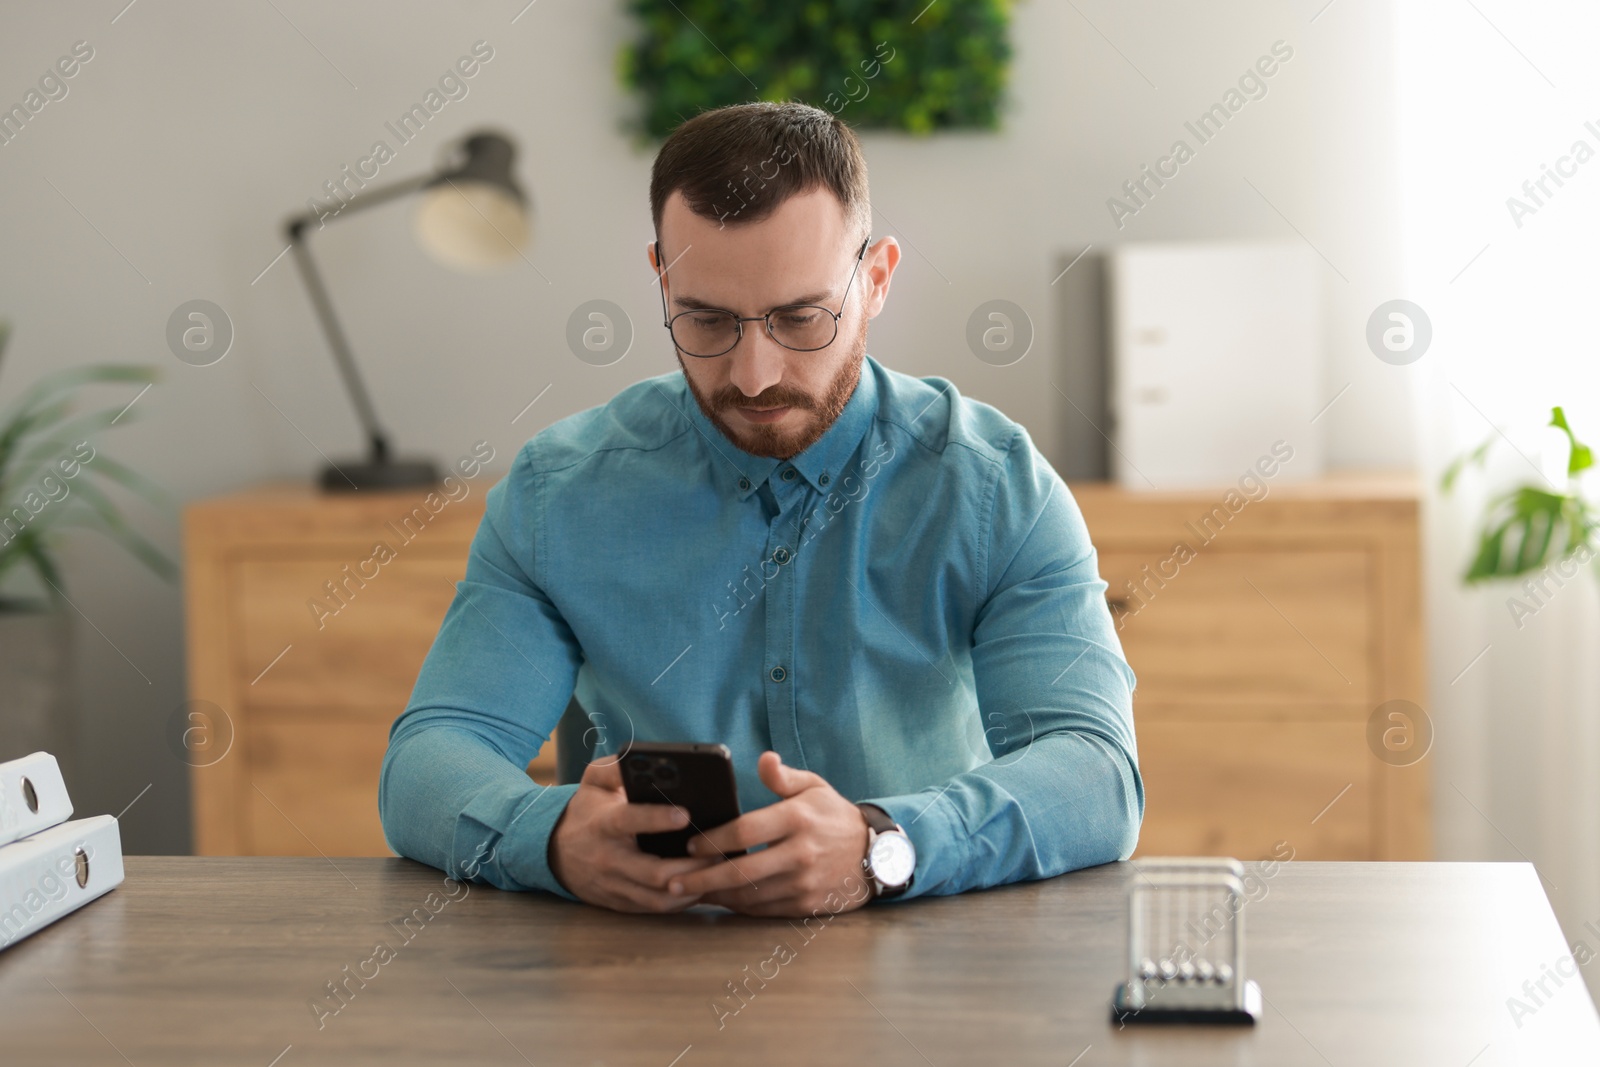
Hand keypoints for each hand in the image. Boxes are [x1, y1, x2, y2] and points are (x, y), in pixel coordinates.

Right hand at [548, 758, 720, 912]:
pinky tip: (702, 886)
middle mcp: (608, 859)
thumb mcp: (593, 781)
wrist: (554, 851)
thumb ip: (615, 768)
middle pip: (653, 871)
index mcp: (603, 824)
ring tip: (717, 870)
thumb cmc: (586, 811)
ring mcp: (614, 885)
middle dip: (691, 864)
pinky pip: (654, 909)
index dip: (657, 819)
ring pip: (658, 897)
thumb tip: (639, 759)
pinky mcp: (619, 903)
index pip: (629, 821)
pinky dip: (682, 902)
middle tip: (720, 851)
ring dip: (692, 887)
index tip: (686, 813)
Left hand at [668, 751, 872, 917]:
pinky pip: (764, 909)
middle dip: (703, 878)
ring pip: (749, 895)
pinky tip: (721, 900)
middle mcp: (800, 853)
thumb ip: (783, 777)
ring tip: (690, 892)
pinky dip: (739, 907)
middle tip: (674, 880)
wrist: (874, 856)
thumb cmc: (834, 817)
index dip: (714, 839)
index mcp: (798, 819)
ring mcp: (804, 882)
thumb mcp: (814, 787)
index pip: (746, 830)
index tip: (690, 843)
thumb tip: (764, 759)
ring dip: (716, 896)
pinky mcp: (806, 904)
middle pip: (742, 870)